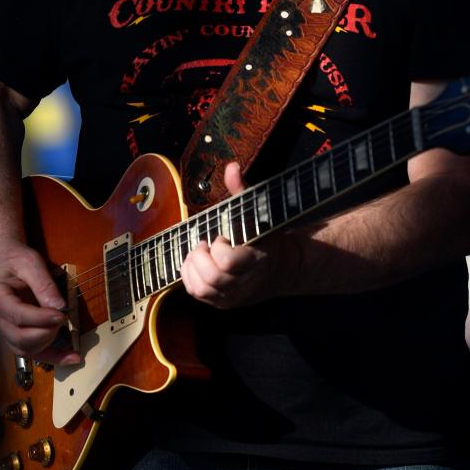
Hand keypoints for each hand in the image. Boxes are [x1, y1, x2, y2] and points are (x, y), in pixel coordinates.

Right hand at [0, 240, 81, 365]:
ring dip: (48, 344)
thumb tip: (59, 307)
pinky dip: (51, 356)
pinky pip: (31, 351)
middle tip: (63, 318)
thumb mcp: (30, 262)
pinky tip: (71, 357)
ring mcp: (2, 329)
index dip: (41, 319)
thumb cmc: (14, 259)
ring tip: (64, 330)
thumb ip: (44, 284)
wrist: (1, 260)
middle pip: (20, 339)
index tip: (62, 315)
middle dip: (46, 332)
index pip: (17, 316)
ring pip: (25, 350)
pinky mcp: (12, 334)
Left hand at [180, 162, 296, 308]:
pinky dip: (189, 276)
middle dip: (202, 257)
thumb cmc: (264, 236)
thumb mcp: (256, 212)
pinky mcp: (222, 302)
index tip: (221, 237)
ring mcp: (232, 296)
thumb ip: (241, 191)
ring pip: (201, 288)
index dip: (218, 247)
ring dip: (193, 267)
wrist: (280, 269)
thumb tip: (232, 167)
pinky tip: (197, 263)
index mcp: (255, 259)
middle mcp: (244, 282)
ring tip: (201, 254)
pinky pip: (195, 293)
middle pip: (212, 276)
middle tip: (207, 245)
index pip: (227, 261)